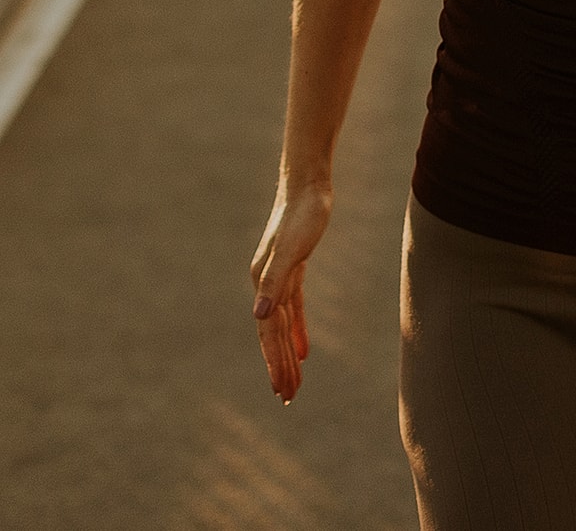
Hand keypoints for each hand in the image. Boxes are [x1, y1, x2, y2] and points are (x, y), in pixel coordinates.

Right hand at [250, 181, 331, 404]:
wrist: (309, 183)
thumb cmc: (304, 213)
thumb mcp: (293, 248)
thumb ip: (275, 280)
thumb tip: (258, 315)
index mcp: (263, 281)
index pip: (269, 331)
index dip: (275, 362)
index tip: (281, 391)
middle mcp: (266, 282)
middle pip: (272, 333)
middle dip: (279, 366)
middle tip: (287, 399)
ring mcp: (278, 276)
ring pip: (282, 324)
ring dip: (287, 354)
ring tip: (294, 383)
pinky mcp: (293, 269)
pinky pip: (292, 308)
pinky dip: (297, 331)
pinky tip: (304, 350)